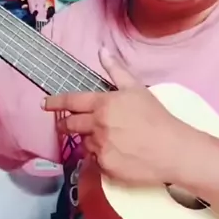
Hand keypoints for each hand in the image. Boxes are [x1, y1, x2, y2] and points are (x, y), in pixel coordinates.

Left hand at [43, 48, 183, 186]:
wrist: (173, 150)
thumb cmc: (156, 117)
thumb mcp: (136, 89)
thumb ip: (116, 70)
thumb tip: (102, 51)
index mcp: (103, 104)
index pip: (71, 102)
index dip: (55, 102)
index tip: (45, 104)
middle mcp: (97, 126)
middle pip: (70, 125)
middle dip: (66, 124)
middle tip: (66, 125)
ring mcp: (100, 148)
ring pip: (83, 143)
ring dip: (88, 140)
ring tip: (106, 138)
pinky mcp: (106, 167)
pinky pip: (95, 161)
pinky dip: (100, 156)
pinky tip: (115, 152)